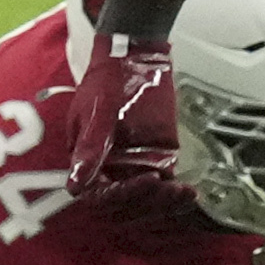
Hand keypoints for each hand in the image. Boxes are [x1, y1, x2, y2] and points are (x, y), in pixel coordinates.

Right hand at [64, 29, 182, 197]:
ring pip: (146, 202)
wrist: (134, 59)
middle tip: (167, 187)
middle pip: (124, 205)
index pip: (99, 195)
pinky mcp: (157, 159)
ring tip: (185, 194)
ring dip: (165, 204)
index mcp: (87, 159)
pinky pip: (165, 189)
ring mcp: (134, 165)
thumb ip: (90, 150)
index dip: (122, 196)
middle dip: (146, 202)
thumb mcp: (96, 114)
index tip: (147, 180)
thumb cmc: (107, 82)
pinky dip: (177, 198)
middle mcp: (109, 168)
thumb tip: (75, 186)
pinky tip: (189, 195)